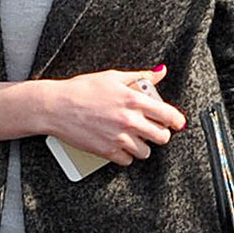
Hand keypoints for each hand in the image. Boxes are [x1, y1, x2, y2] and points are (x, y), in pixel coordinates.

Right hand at [43, 64, 185, 165]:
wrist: (56, 107)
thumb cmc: (82, 89)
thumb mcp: (113, 77)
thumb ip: (140, 77)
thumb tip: (160, 72)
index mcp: (133, 100)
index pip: (168, 115)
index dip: (176, 121)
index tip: (177, 123)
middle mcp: (129, 121)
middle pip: (161, 137)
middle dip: (160, 134)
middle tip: (153, 130)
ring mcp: (119, 138)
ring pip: (146, 152)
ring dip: (142, 146)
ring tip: (134, 137)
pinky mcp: (107, 151)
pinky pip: (127, 160)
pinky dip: (126, 155)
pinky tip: (120, 144)